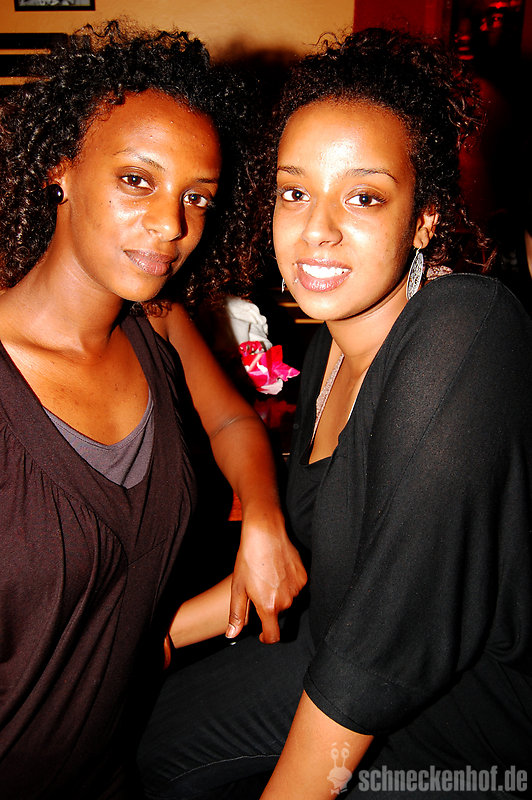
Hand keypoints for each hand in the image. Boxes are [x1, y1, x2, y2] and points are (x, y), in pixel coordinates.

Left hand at [226, 507, 306, 642]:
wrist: (265, 534)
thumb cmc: (249, 559)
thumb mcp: (238, 587)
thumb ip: (237, 614)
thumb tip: (232, 634)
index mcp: (269, 606)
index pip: (273, 636)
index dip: (266, 638)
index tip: (261, 635)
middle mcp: (287, 600)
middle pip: (278, 614)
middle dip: (268, 607)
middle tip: (257, 589)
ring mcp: (297, 588)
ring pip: (287, 599)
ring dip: (278, 595)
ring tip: (267, 577)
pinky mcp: (303, 576)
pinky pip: (295, 587)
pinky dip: (287, 584)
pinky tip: (277, 571)